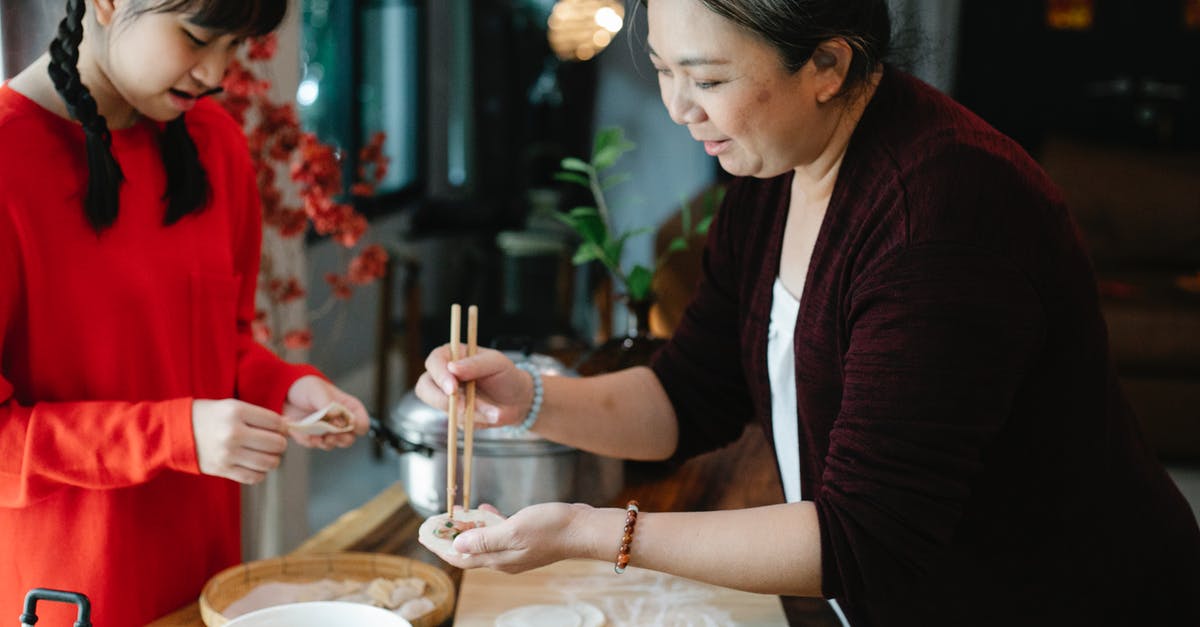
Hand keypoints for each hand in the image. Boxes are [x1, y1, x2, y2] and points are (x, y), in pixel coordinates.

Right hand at [191, 399, 288, 484]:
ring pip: (268, 462)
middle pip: (276, 444)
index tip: (279, 428)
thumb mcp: (232, 406)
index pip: (275, 422)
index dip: (282, 426)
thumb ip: (259, 416)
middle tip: (273, 442)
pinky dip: (260, 472)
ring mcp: (228, 454)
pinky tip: (255, 465)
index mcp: (236, 412)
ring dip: (273, 459)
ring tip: (266, 454)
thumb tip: (288, 426)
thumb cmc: (209, 416)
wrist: (176, 432)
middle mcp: (233, 433)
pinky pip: (254, 477)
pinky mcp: (223, 470)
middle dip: (280, 444)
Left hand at [282, 375, 368, 449]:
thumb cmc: (307, 387)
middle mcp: (340, 422)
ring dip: (323, 441)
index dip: (357, 426)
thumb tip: (337, 417)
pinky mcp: (313, 437)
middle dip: (339, 439)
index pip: (362, 423)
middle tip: (330, 435)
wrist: (285, 394)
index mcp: (349, 408)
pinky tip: (301, 431)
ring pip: (332, 444)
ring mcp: (327, 431)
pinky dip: (307, 439)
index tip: (346, 424)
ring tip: (314, 435)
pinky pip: (313, 444)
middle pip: (349, 439)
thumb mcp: (318, 390)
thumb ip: (328, 404)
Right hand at [415, 346, 532, 428]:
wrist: (517, 400)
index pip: (434, 361)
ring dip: (466, 412)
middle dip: (442, 399)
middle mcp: (444, 375)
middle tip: (461, 407)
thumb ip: (476, 363)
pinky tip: (490, 415)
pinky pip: (456, 421)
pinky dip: (474, 420)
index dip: (439, 375)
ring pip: (440, 407)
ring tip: (492, 411)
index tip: (452, 388)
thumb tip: (452, 367)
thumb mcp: (497, 363)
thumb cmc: (506, 375)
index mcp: (452, 355)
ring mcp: (446, 397)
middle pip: (424, 387)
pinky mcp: (453, 415)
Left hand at [430, 502, 586, 573]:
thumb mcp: (513, 530)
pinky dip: (488, 523)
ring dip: (468, 529)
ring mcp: (516, 550)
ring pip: (484, 541)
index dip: (439, 546)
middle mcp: (505, 559)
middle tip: (434, 522)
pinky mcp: (526, 539)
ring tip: (456, 512)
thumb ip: (484, 540)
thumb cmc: (551, 528)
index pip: (460, 558)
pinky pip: (500, 533)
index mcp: (499, 560)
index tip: (423, 534)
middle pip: (469, 551)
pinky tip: (486, 509)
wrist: (583, 529)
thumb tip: (456, 546)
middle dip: (449, 537)